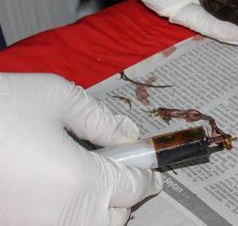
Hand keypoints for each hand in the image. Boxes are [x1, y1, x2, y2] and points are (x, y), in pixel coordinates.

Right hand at [0, 73, 161, 225]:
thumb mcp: (56, 97)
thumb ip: (99, 119)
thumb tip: (125, 134)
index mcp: (82, 181)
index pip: (132, 188)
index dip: (146, 175)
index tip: (149, 170)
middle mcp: (62, 216)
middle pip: (112, 222)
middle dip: (119, 201)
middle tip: (113, 176)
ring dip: (91, 213)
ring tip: (78, 186)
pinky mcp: (10, 225)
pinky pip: (50, 225)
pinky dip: (59, 215)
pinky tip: (48, 191)